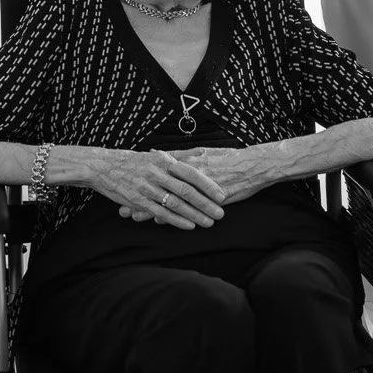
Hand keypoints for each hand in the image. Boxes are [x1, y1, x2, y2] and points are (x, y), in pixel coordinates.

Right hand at [91, 147, 226, 229]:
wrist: (104, 166)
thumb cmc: (136, 161)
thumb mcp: (158, 154)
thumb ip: (182, 155)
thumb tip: (203, 151)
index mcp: (164, 161)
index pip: (192, 173)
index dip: (208, 185)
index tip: (222, 195)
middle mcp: (157, 174)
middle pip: (186, 190)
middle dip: (205, 204)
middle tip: (221, 214)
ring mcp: (147, 188)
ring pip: (175, 203)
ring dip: (194, 214)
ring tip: (208, 222)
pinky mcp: (138, 201)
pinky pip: (161, 212)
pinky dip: (177, 220)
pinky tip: (189, 226)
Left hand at [118, 144, 285, 220]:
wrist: (253, 166)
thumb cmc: (231, 159)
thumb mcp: (205, 152)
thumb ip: (184, 156)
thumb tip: (165, 154)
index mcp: (187, 160)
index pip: (158, 171)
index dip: (141, 180)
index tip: (124, 185)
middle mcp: (188, 171)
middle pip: (157, 185)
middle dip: (138, 196)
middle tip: (120, 205)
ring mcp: (196, 184)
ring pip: (167, 197)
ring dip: (148, 207)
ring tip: (131, 216)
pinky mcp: (205, 196)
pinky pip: (185, 207)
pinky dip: (170, 213)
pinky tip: (158, 220)